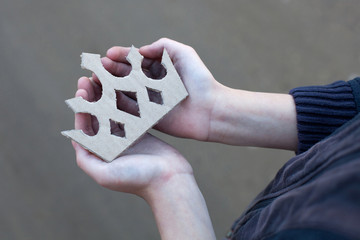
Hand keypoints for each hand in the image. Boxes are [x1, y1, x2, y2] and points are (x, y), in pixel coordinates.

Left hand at [72, 77, 215, 239]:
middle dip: (93, 98)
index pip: (86, 127)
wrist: (170, 181)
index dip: (82, 108)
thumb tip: (74, 140)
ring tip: (104, 78)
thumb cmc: (138, 179)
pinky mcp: (142, 133)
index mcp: (101, 153)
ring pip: (113, 112)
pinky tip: (124, 85)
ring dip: (107, 95)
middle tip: (89, 78)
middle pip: (98, 116)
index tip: (82, 90)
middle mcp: (112, 144)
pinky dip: (126, 99)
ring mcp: (127, 138)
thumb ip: (86, 159)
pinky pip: (131, 113)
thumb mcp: (105, 175)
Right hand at [98, 38, 222, 140]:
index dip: (121, 57)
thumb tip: (141, 50)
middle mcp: (153, 86)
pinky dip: (116, 105)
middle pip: (127, 77)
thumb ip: (163, 46)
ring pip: (125, 93)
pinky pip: (129, 112)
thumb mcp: (184, 53)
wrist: (210, 110)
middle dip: (112, 71)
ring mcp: (150, 103)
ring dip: (110, 87)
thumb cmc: (199, 80)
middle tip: (98, 68)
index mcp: (160, 70)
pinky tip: (104, 99)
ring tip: (95, 81)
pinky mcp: (149, 119)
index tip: (108, 54)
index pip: (136, 62)